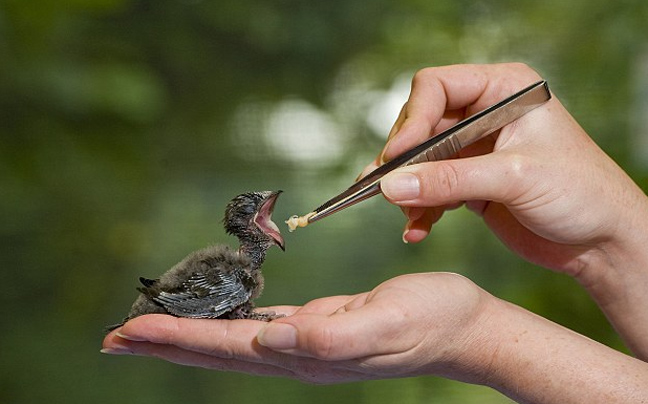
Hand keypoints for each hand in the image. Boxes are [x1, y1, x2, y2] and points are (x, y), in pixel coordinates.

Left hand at [103, 272, 647, 402]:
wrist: (464, 326)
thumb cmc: (433, 318)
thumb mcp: (386, 321)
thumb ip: (330, 336)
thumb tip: (272, 340)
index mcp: (309, 355)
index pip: (227, 348)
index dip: (176, 338)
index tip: (128, 329)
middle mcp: (299, 355)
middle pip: (217, 350)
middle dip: (165, 342)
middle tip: (114, 335)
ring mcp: (308, 345)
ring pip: (232, 340)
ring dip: (188, 334)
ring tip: (150, 327)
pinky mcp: (319, 328)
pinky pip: (259, 325)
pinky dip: (226, 321)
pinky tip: (215, 316)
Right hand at [363, 63, 647, 356]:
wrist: (603, 242)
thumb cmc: (581, 194)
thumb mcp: (515, 179)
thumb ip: (450, 180)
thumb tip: (391, 186)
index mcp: (503, 90)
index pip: (436, 87)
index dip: (412, 120)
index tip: (396, 157)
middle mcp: (484, 115)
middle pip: (420, 124)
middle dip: (403, 160)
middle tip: (387, 189)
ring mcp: (475, 150)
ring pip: (419, 160)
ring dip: (406, 189)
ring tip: (404, 215)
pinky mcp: (469, 183)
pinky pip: (429, 189)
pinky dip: (419, 209)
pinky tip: (416, 230)